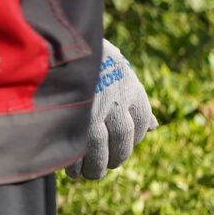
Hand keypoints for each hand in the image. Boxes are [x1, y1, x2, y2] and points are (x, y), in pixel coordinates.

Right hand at [66, 41, 157, 180]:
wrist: (59, 40)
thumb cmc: (91, 57)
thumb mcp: (119, 71)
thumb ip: (136, 100)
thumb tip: (154, 127)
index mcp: (130, 88)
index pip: (140, 122)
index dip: (134, 138)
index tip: (122, 147)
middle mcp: (115, 100)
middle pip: (121, 138)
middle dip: (115, 156)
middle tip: (106, 167)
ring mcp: (91, 108)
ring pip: (99, 146)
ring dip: (95, 165)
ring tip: (89, 174)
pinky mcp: (69, 115)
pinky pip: (75, 145)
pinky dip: (73, 162)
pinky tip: (70, 169)